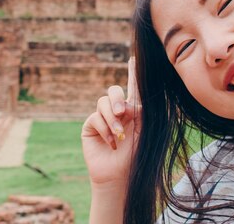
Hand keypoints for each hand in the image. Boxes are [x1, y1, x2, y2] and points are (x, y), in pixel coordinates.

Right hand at [81, 57, 142, 186]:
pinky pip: (95, 117)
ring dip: (112, 119)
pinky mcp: (91, 126)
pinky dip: (105, 129)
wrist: (119, 175)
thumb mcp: (143, 131)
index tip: (135, 58)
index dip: (132, 72)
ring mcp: (102, 118)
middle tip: (123, 113)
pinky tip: (112, 142)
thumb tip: (127, 101)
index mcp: (133, 111)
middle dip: (117, 99)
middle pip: (113, 91)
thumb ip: (139, 113)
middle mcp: (117, 111)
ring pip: (103, 103)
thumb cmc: (135, 156)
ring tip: (119, 135)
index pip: (132, 88)